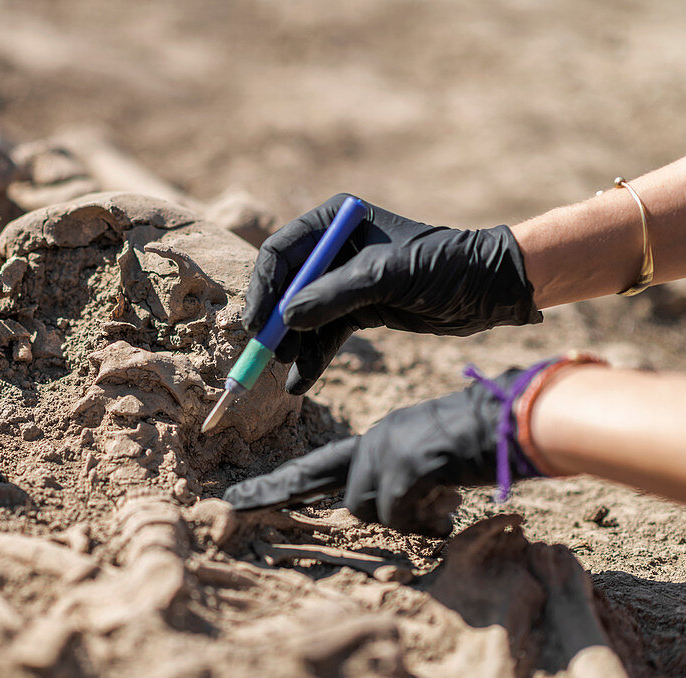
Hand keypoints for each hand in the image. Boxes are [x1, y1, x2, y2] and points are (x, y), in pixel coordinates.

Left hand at [223, 367, 535, 535]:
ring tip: (442, 502)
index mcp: (380, 437)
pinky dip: (424, 522)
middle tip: (233, 504)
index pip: (319, 465)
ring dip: (403, 518)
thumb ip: (405, 483)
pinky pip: (397, 514)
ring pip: (367, 508)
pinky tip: (450, 509)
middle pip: (319, 479)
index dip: (282, 485)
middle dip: (274, 493)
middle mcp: (375, 439)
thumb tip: (393, 510)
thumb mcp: (434, 461)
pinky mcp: (405, 464)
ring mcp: (387, 450)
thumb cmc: (488, 440)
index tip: (243, 498)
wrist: (519, 417)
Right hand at [244, 194, 542, 393]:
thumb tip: (286, 320)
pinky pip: (325, 335)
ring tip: (287, 371)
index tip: (257, 323)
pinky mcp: (359, 310)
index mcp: (335, 222)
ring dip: (293, 345)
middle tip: (266, 353)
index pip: (281, 252)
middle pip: (286, 287)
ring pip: (303, 316)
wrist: (491, 290)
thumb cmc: (444, 267)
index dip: (264, 288)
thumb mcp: (386, 276)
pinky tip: (301, 382)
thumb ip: (333, 296)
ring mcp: (345, 282)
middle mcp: (334, 249)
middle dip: (276, 322)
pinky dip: (313, 358)